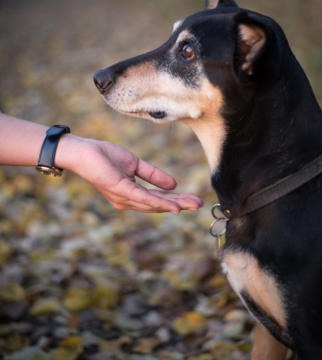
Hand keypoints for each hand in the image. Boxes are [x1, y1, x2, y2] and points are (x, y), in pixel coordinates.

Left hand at [56, 135, 202, 212]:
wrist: (83, 152)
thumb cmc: (103, 156)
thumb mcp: (134, 164)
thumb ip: (153, 175)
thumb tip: (174, 184)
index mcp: (131, 195)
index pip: (158, 199)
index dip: (177, 199)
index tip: (195, 199)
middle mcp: (128, 201)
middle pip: (159, 205)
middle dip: (181, 204)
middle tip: (200, 205)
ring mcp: (124, 197)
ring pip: (154, 204)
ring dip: (176, 205)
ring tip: (193, 204)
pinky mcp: (121, 190)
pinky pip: (144, 198)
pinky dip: (160, 203)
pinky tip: (175, 207)